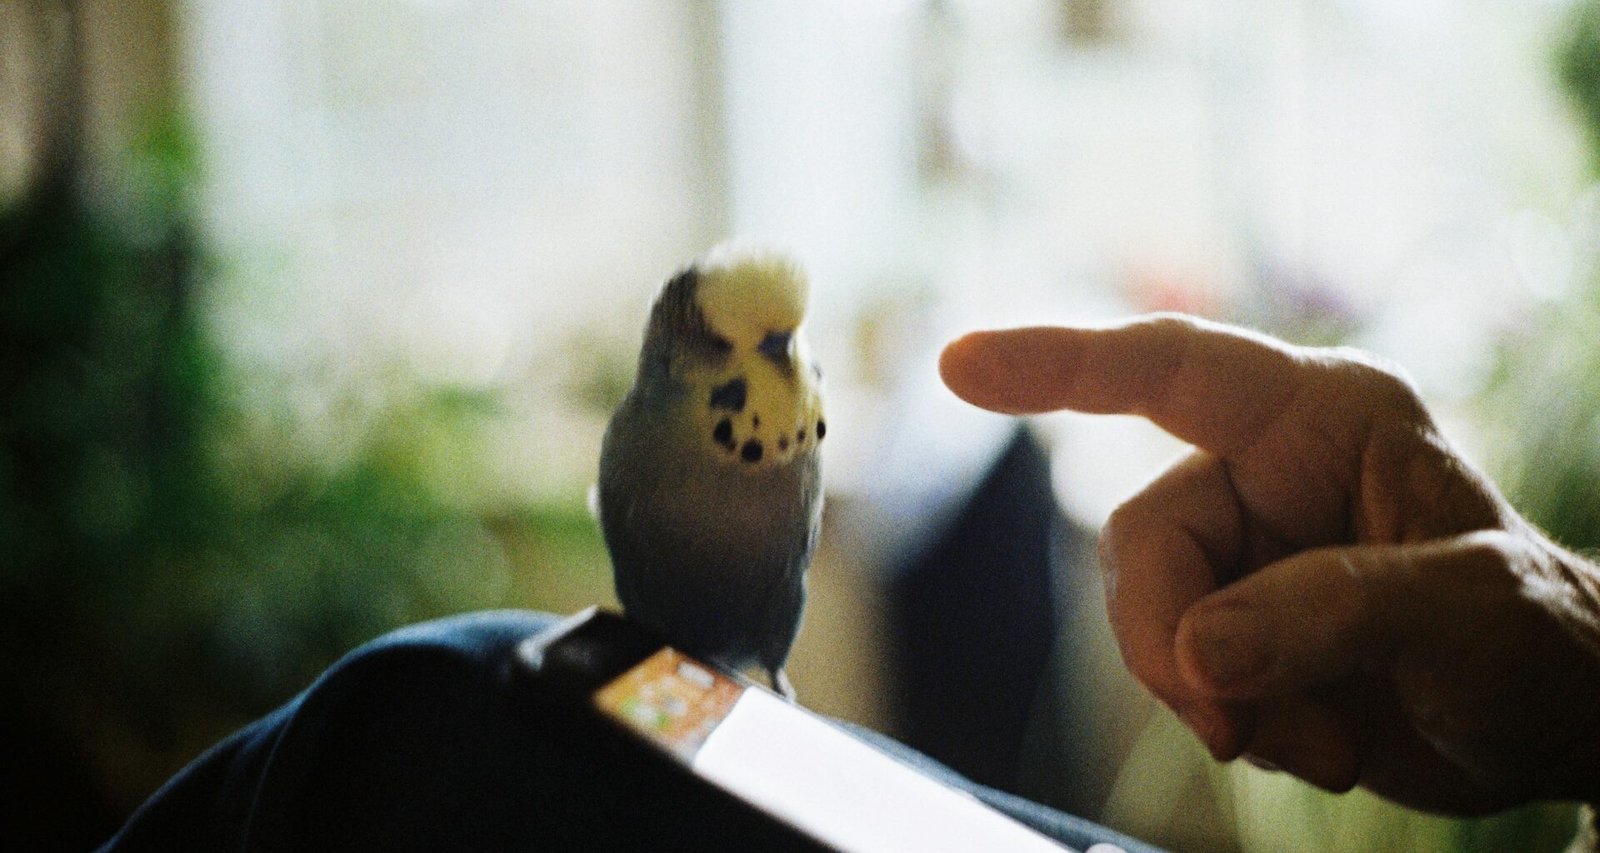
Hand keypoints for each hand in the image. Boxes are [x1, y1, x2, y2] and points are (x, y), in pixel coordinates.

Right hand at [940, 314, 1599, 815]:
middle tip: (1236, 723)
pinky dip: (1232, 724)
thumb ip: (1328, 615)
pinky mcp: (1235, 625)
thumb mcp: (1462, 613)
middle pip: (1141, 540)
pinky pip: (1174, 670)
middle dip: (1172, 642)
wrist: (1545, 725)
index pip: (1167, 369)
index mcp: (1322, 418)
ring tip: (1322, 739)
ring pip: (1147, 615)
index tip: (957, 367)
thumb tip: (1200, 654)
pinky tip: (1320, 740)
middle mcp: (1267, 472)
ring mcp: (1245, 553)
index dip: (1057, 363)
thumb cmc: (1539, 638)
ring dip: (1215, 697)